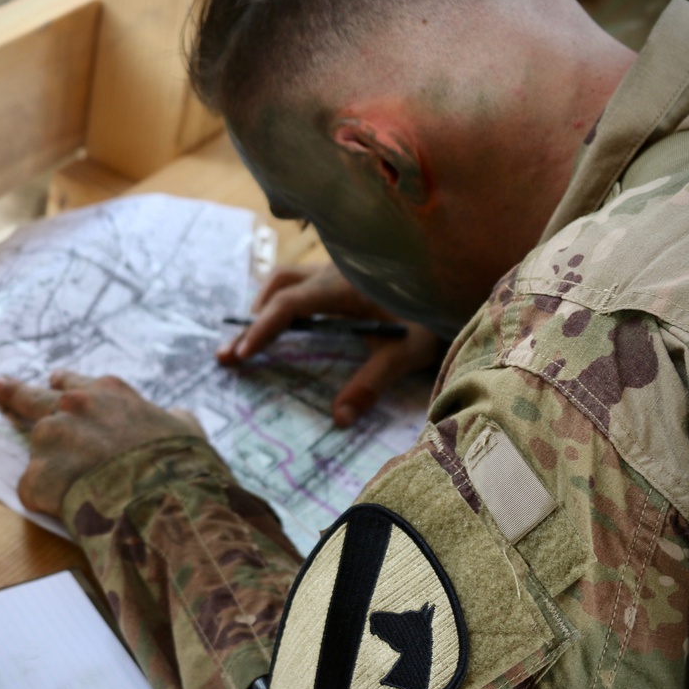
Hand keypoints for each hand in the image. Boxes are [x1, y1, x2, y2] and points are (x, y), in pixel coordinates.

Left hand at [0, 370, 204, 515]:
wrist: (164, 496)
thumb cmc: (181, 462)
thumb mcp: (185, 427)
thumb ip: (171, 416)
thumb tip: (175, 416)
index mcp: (108, 392)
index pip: (74, 383)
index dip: (63, 385)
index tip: (53, 382)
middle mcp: (74, 407)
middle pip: (32, 398)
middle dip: (14, 392)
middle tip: (0, 386)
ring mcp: (52, 439)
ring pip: (41, 453)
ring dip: (55, 470)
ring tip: (82, 490)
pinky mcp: (38, 476)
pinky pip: (37, 491)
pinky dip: (52, 502)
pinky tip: (77, 510)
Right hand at [217, 263, 441, 427]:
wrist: (458, 279)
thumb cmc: (433, 315)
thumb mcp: (404, 352)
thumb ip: (371, 384)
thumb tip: (339, 420)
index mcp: (342, 286)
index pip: (288, 304)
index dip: (261, 328)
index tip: (241, 354)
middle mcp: (332, 271)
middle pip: (277, 286)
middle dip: (252, 321)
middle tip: (230, 356)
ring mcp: (337, 269)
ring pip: (287, 279)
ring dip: (266, 307)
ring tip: (252, 341)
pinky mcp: (344, 274)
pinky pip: (302, 282)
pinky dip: (283, 302)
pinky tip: (284, 325)